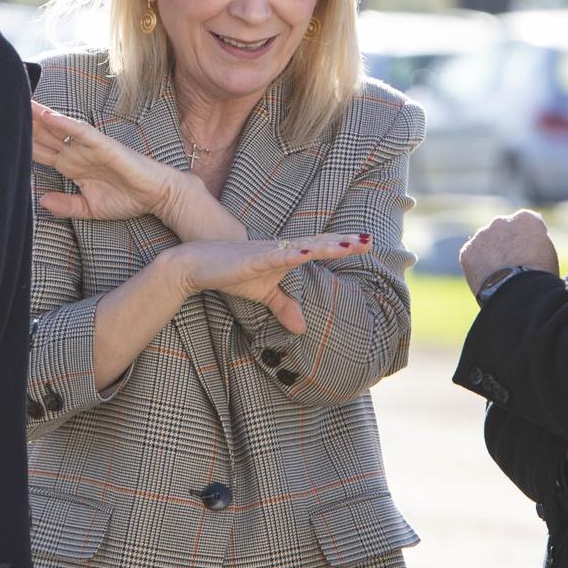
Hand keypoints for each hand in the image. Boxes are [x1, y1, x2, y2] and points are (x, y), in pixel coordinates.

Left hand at [32, 101, 188, 223]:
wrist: (156, 196)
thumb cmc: (128, 199)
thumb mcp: (89, 208)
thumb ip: (66, 205)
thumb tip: (41, 202)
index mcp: (72, 166)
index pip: (41, 152)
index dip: (21, 143)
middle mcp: (77, 153)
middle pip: (44, 135)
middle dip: (24, 123)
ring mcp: (89, 147)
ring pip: (58, 128)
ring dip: (39, 116)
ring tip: (19, 103)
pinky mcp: (104, 145)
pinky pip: (82, 132)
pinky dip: (65, 124)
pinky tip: (48, 117)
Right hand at [169, 232, 372, 334]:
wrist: (197, 265)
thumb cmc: (232, 274)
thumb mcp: (263, 294)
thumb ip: (284, 307)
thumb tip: (303, 328)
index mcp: (287, 255)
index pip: (320, 247)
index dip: (343, 244)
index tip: (368, 242)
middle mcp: (281, 249)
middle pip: (319, 243)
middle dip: (344, 241)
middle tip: (370, 239)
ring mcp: (268, 251)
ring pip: (303, 246)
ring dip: (326, 245)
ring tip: (350, 244)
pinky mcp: (252, 258)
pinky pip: (275, 255)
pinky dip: (292, 254)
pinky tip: (307, 253)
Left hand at [459, 211, 559, 293]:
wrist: (518, 292)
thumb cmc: (540, 276)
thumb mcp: (548, 254)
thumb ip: (536, 242)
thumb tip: (529, 247)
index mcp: (526, 219)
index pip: (526, 223)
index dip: (527, 239)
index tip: (528, 253)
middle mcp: (502, 221)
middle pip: (503, 230)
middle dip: (505, 243)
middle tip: (511, 264)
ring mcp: (482, 234)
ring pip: (485, 242)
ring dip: (490, 253)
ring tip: (499, 275)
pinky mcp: (468, 250)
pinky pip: (472, 256)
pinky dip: (477, 265)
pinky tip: (487, 279)